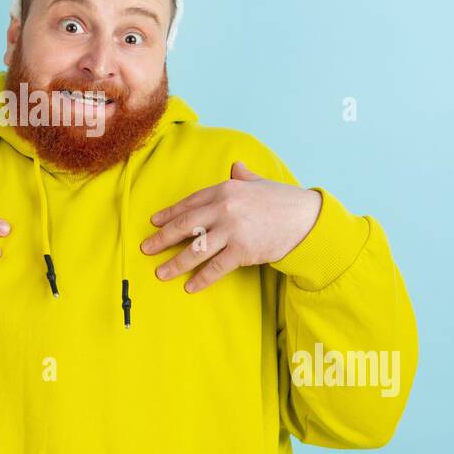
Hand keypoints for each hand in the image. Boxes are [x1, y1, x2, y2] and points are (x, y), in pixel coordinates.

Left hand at [140, 161, 321, 292]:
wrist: (306, 219)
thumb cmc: (283, 200)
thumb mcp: (259, 183)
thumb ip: (243, 176)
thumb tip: (235, 167)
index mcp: (225, 189)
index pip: (189, 203)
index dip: (169, 214)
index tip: (154, 222)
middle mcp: (224, 208)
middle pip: (185, 226)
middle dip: (163, 238)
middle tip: (146, 248)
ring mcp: (232, 230)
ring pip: (196, 250)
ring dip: (176, 263)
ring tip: (161, 273)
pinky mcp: (242, 250)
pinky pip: (216, 267)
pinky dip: (201, 278)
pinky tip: (190, 286)